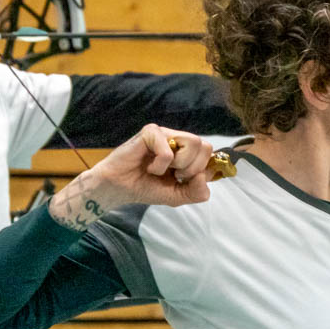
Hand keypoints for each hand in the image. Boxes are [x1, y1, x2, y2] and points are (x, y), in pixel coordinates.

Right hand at [48, 125, 213, 229]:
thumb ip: (197, 192)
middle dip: (193, 168)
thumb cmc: (145, 187)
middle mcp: (178, 139)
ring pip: (193, 143)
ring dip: (180, 164)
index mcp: (187, 151)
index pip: (211, 154)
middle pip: (206, 146)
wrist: (118, 188)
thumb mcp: (177, 196)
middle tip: (175, 175)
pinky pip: (168, 151)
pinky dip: (159, 166)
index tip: (188, 180)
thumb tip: (205, 176)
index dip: (205, 170)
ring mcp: (165, 133)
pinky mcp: (151, 132)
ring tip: (162, 170)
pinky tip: (148, 167)